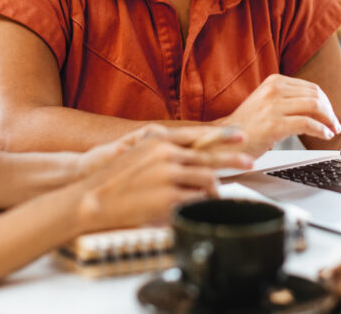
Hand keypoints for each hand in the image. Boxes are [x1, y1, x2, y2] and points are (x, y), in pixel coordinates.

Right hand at [74, 131, 252, 232]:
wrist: (91, 197)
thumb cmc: (112, 177)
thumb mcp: (136, 151)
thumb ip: (161, 148)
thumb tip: (182, 150)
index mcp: (159, 142)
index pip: (197, 136)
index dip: (221, 136)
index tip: (241, 136)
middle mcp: (166, 156)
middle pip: (208, 158)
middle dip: (230, 161)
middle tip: (249, 161)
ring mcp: (168, 177)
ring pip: (205, 181)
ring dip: (212, 190)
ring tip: (215, 195)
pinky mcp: (167, 199)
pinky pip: (195, 200)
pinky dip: (199, 203)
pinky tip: (198, 205)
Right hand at [220, 74, 340, 156]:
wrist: (224, 141)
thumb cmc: (247, 127)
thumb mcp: (266, 103)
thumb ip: (287, 99)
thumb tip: (317, 106)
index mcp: (273, 82)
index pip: (310, 87)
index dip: (326, 101)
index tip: (331, 114)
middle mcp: (273, 90)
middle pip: (316, 95)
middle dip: (330, 111)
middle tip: (335, 124)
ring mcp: (273, 107)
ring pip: (314, 107)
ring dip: (328, 120)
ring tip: (331, 130)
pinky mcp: (274, 125)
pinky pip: (307, 123)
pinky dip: (321, 130)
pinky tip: (324, 135)